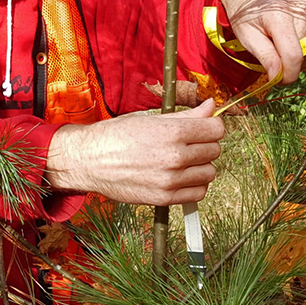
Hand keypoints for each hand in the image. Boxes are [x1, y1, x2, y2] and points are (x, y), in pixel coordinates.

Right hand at [44, 99, 223, 204]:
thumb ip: (186, 115)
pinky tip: (180, 177)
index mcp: (173, 132)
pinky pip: (198, 193)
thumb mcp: (151, 118)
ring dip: (200, 166)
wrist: (89, 160)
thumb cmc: (116, 136)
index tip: (203, 128)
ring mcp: (170, 180)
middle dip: (205, 145)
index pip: (216, 129)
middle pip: (214, 150)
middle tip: (187, 144)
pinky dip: (193, 185)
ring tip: (182, 162)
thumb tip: (211, 106)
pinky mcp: (164, 198)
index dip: (211, 126)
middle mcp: (175, 157)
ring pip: (210, 173)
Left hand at [219, 0, 305, 84]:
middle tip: (275, 52)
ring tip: (283, 39)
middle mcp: (299, 8)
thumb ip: (265, 57)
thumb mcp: (247, 38)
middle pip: (305, 51)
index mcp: (278, 16)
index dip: (289, 74)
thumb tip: (279, 78)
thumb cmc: (246, 17)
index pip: (293, 55)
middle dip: (291, 61)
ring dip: (302, 49)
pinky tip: (296, 32)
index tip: (280, 81)